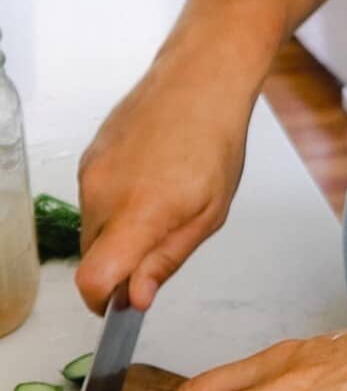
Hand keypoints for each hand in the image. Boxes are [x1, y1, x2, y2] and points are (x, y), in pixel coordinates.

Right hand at [75, 55, 253, 313]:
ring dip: (120, 235)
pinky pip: (93, 201)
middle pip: (93, 257)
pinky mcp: (87, 159)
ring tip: (165, 206)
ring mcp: (90, 173)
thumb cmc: (215, 146)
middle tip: (165, 245)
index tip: (122, 307)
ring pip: (92, 229)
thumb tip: (134, 298)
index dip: (102, 301)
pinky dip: (116, 208)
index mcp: (138, 213)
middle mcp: (102, 194)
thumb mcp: (208, 216)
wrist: (198, 83)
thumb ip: (166, 260)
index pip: (92, 277)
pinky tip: (150, 185)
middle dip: (121, 267)